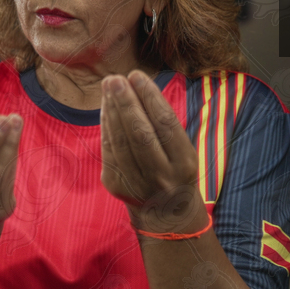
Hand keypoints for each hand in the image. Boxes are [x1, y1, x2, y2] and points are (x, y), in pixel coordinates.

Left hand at [99, 71, 205, 233]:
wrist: (167, 212)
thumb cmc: (175, 169)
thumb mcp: (182, 149)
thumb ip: (162, 122)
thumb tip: (136, 85)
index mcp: (184, 162)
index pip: (165, 124)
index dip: (149, 97)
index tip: (137, 76)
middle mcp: (162, 176)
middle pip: (140, 134)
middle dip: (126, 103)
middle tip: (115, 79)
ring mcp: (137, 183)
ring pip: (120, 142)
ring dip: (112, 111)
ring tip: (108, 87)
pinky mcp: (116, 185)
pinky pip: (108, 149)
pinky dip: (106, 125)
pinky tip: (105, 107)